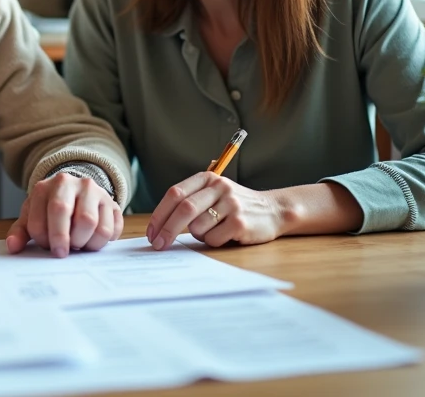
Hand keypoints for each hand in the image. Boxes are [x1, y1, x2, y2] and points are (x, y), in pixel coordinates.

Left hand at [5, 172, 123, 256]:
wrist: (76, 191)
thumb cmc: (50, 207)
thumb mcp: (33, 215)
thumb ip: (21, 231)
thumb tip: (13, 246)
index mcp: (48, 186)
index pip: (43, 217)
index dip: (43, 238)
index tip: (46, 247)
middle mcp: (73, 184)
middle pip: (67, 214)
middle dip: (64, 240)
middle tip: (62, 253)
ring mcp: (96, 192)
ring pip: (92, 223)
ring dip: (83, 242)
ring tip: (77, 244)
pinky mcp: (113, 204)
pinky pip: (111, 228)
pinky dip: (101, 241)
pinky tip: (91, 240)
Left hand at [146, 171, 283, 248]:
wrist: (273, 210)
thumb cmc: (235, 205)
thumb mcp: (213, 194)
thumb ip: (190, 201)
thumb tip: (158, 226)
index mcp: (207, 178)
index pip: (175, 193)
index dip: (159, 214)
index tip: (151, 232)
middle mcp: (219, 187)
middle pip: (183, 210)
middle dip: (167, 230)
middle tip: (158, 245)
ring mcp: (231, 204)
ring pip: (197, 228)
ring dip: (198, 235)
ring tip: (212, 231)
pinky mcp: (240, 222)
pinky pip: (213, 239)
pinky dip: (213, 242)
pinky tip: (225, 234)